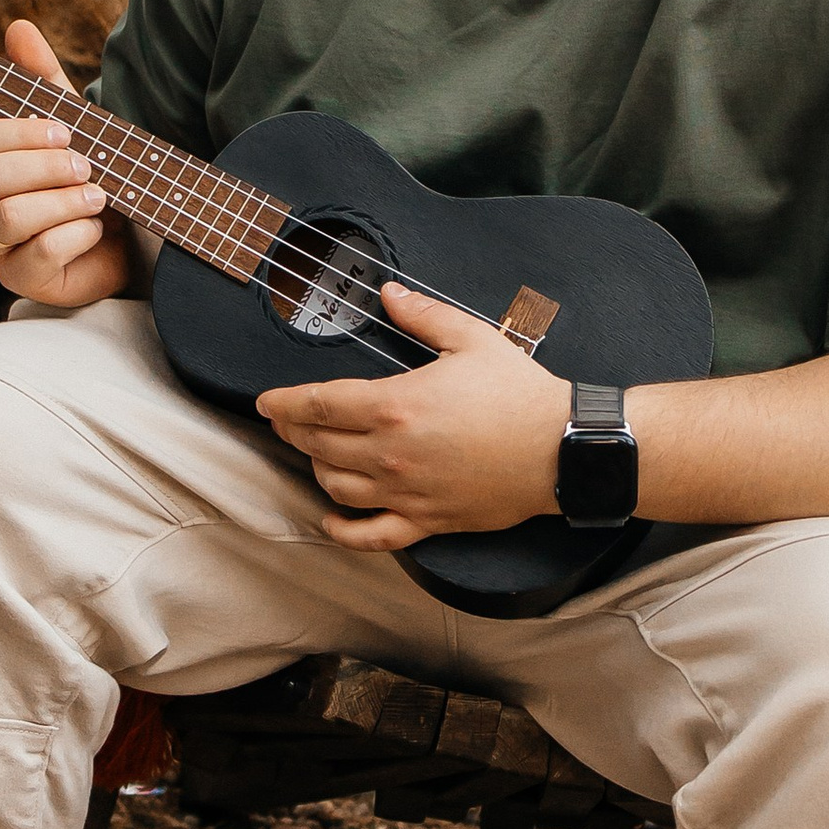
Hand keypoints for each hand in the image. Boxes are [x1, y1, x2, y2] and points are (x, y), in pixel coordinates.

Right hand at [0, 21, 138, 310]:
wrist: (119, 238)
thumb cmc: (80, 178)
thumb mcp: (67, 123)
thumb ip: (41, 80)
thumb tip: (18, 26)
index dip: (21, 133)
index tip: (65, 130)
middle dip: (44, 167)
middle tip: (85, 165)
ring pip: (9, 217)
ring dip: (63, 201)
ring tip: (97, 196)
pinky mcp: (22, 281)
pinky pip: (40, 254)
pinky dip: (77, 234)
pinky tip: (96, 227)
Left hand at [256, 279, 568, 549]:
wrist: (562, 449)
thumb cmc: (520, 394)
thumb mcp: (471, 339)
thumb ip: (423, 315)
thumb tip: (390, 293)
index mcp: (395, 405)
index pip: (318, 404)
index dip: (284, 403)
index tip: (266, 402)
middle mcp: (391, 453)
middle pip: (319, 444)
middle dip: (294, 430)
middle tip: (286, 420)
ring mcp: (406, 492)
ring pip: (336, 486)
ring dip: (316, 468)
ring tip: (316, 452)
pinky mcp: (427, 521)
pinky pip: (372, 535)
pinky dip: (343, 531)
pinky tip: (330, 520)